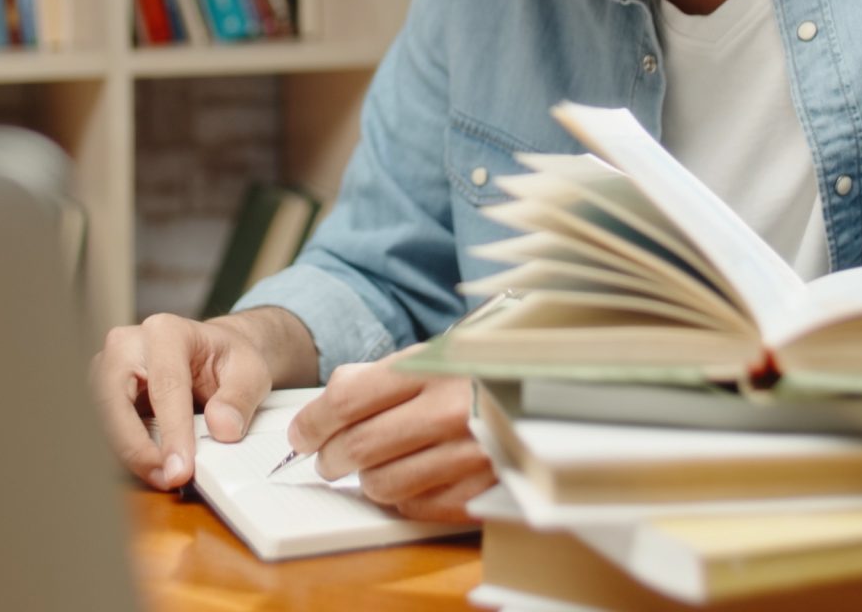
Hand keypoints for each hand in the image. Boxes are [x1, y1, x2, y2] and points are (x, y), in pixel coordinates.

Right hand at [91, 313, 274, 490]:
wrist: (212, 354)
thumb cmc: (226, 358)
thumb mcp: (250, 372)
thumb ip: (240, 398)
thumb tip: (223, 428)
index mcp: (166, 332)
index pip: (165, 385)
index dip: (172, 431)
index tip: (181, 467)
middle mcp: (127, 346)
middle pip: (115, 399)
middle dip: (135, 447)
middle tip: (166, 478)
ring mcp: (108, 369)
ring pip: (100, 416)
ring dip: (127, 453)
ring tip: (162, 477)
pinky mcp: (103, 394)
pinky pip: (103, 427)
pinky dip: (122, 452)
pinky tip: (148, 468)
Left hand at [289, 361, 494, 521]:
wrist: (559, 387)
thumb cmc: (488, 368)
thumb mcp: (438, 352)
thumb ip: (382, 373)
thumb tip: (327, 400)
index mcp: (436, 367)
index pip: (348, 399)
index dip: (313, 422)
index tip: (302, 434)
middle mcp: (453, 410)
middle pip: (360, 446)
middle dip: (331, 457)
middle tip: (328, 457)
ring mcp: (472, 453)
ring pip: (384, 485)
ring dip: (367, 479)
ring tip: (374, 466)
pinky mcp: (486, 488)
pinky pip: (419, 507)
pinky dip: (404, 498)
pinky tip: (410, 479)